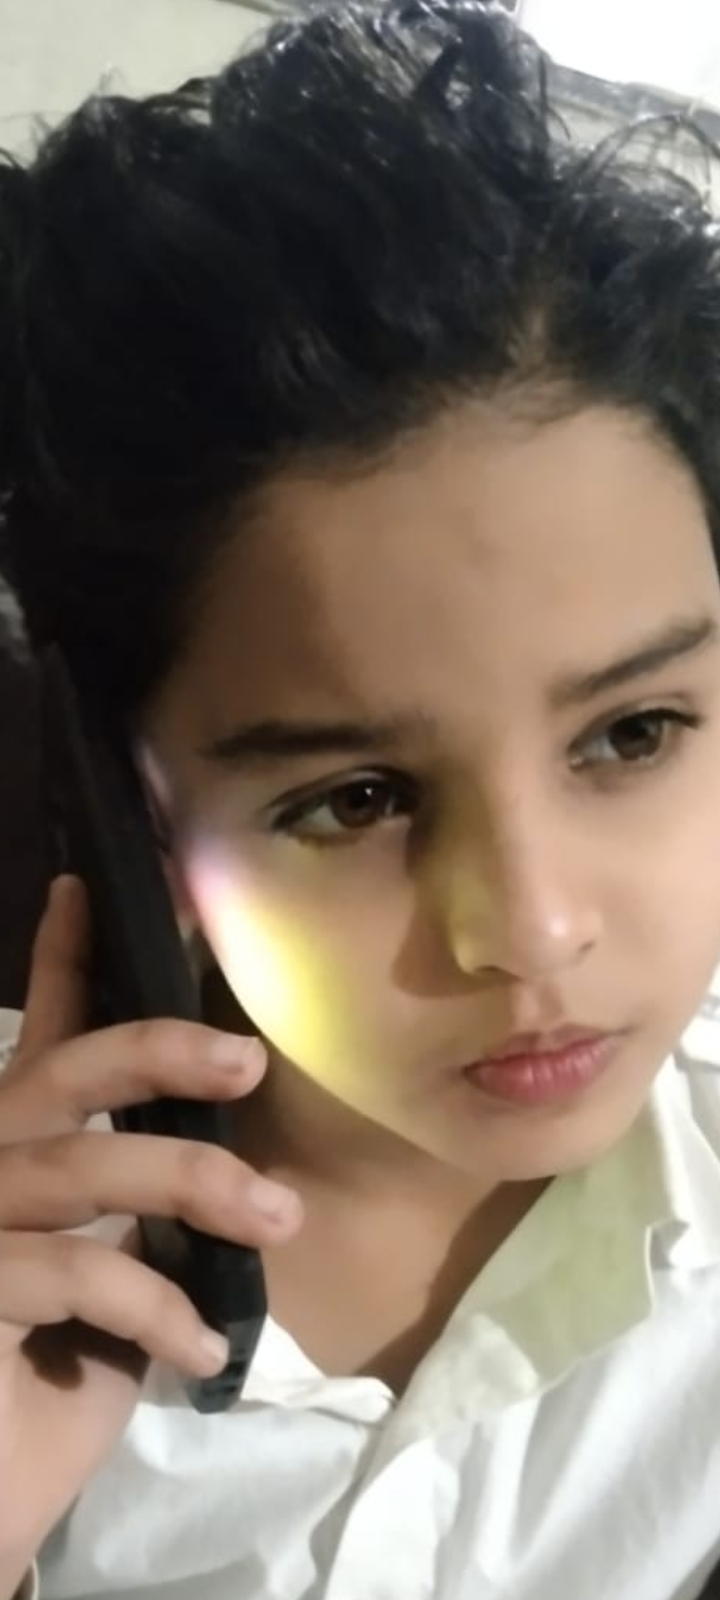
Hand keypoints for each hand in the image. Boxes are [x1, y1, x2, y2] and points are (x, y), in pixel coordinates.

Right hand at [0, 876, 301, 1574]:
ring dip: (190, 1187)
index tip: (90, 885)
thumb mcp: (120, 1276)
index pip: (44, 1039)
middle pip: (60, 1078)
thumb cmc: (57, 1381)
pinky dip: (152, 1305)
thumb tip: (238, 1164)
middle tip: (249, 1063)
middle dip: (156, 1054)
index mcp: (19, 1150)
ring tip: (279, 1220)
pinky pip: (72, 1270)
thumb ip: (146, 1206)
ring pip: (77, 1168)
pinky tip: (204, 1352)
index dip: (63, 959)